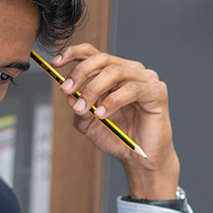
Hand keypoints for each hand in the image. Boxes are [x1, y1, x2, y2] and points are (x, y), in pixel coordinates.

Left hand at [51, 44, 179, 198]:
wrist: (139, 159)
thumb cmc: (118, 137)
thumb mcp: (89, 124)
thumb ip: (78, 107)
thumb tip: (68, 93)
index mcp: (114, 74)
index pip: (93, 53)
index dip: (73, 54)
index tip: (55, 63)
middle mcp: (130, 71)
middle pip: (102, 59)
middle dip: (80, 72)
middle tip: (67, 90)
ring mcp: (146, 79)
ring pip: (115, 72)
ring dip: (93, 89)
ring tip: (84, 108)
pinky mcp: (157, 92)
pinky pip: (132, 89)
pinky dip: (113, 101)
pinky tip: (102, 114)